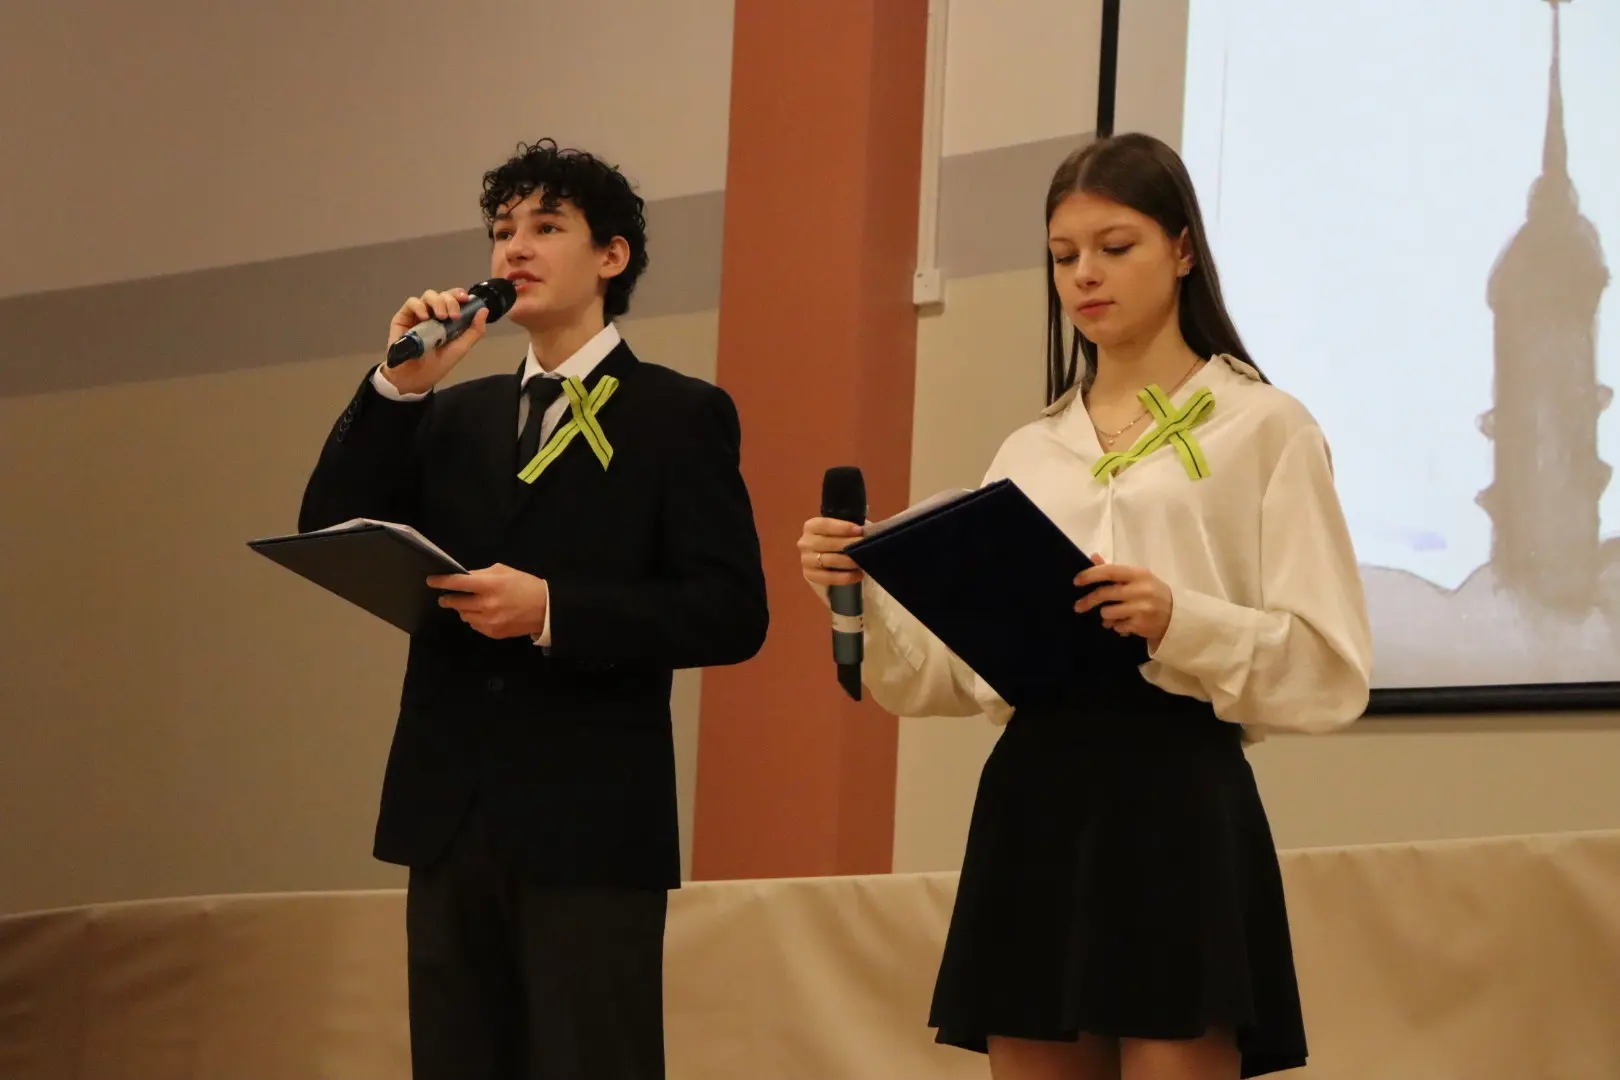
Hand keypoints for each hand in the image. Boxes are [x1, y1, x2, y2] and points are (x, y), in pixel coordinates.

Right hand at [380, 287, 490, 394]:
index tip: (466, 299)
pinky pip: (411, 303)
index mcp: (448, 319)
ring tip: (441, 317)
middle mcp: (434, 313)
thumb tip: (484, 311)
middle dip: (451, 301)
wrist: (416, 377)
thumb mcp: (460, 348)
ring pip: (429, 295)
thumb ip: (474, 331)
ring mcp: (418, 314)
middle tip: (454, 316)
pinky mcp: (403, 317)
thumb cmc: (438, 364)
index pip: (455, 299)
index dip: (459, 294)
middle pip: (443, 295)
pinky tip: (425, 317)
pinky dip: (419, 306)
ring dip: (438, 302)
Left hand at [428, 564, 547, 639]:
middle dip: (448, 599)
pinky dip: (474, 619)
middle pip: (456, 602)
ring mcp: (489, 621)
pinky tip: (484, 614)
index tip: (431, 581)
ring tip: (472, 604)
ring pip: (463, 615)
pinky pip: (474, 625)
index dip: (442, 581)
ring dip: (463, 609)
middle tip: (445, 597)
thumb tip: (464, 578)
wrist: (544, 609)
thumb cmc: (524, 585)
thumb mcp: (504, 572)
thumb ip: (482, 574)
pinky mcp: (493, 632)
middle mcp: (487, 604)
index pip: (458, 582)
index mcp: (490, 585)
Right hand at [798, 517, 864, 586]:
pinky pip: (828, 578)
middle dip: (847, 544)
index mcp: (811, 526)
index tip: (859, 531)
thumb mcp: (841, 530)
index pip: (825, 525)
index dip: (842, 528)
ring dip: (847, 561)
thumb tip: (867, 531)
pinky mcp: (810, 575)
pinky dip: (845, 577)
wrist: (828, 557)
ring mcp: (806, 560)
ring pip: (827, 560)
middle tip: (864, 546)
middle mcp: (805, 543)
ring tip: (861, 561)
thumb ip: (850, 529)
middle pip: (827, 543)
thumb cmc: (838, 539)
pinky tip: (858, 575)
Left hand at [1073, 554, 1172, 649]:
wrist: (1177, 616)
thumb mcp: (1137, 578)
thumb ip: (1113, 570)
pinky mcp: (1141, 625)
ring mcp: (1141, 608)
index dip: (1090, 575)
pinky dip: (1117, 626)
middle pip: (1105, 593)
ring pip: (1107, 612)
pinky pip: (1117, 626)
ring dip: (1106, 615)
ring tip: (1114, 615)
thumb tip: (1092, 557)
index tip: (1077, 581)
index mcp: (1138, 574)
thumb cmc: (1151, 592)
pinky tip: (1125, 623)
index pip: (1109, 571)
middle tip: (1078, 606)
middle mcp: (1140, 589)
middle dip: (1088, 601)